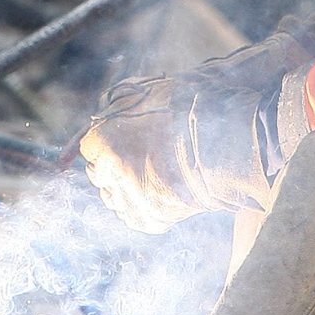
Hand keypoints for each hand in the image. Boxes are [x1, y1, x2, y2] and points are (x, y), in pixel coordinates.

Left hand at [78, 76, 209, 233]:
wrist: (226, 145)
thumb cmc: (189, 112)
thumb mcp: (146, 95)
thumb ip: (116, 106)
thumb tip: (99, 115)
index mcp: (105, 139)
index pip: (87, 147)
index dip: (105, 143)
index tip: (120, 141)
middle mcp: (111, 172)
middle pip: (96, 174)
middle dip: (111, 166)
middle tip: (137, 158)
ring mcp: (129, 199)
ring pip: (110, 197)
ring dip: (123, 187)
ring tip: (151, 175)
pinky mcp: (147, 220)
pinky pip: (129, 215)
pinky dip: (139, 206)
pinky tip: (158, 191)